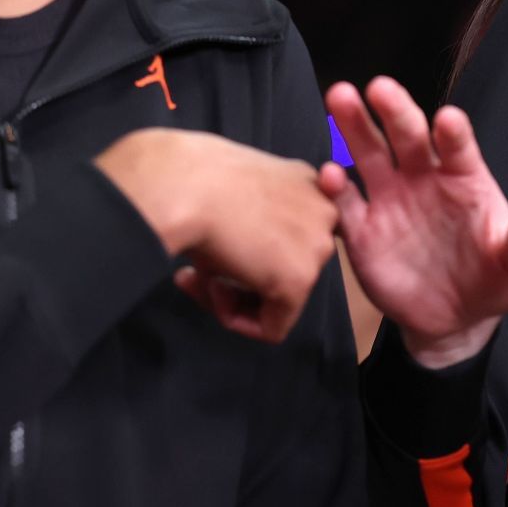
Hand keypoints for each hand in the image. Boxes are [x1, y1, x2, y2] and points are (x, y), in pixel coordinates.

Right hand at [96, 128, 338, 341]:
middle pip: (286, 266)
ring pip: (280, 298)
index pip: (289, 236)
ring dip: (234, 293)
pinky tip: (210, 286)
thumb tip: (244, 255)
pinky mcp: (298, 282)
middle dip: (241, 274)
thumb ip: (253, 220)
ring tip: (198, 275)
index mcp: (309, 184)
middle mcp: (325, 213)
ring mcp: (317, 248)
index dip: (248, 248)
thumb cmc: (193, 180)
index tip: (214, 246)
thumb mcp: (232, 192)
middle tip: (198, 270)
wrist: (182, 187)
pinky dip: (236, 318)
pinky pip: (271, 326)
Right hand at [321, 78, 507, 368]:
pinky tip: (327, 174)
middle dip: (395, 111)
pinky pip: (345, 203)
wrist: (453, 318)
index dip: (453, 133)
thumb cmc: (490, 281)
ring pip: (369, 154)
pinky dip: (333, 187)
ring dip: (354, 125)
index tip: (447, 119)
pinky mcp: (362, 230)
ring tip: (340, 97)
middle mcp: (423, 178)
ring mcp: (390, 199)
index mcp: (463, 179)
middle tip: (379, 87)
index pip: (459, 148)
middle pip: (408, 137)